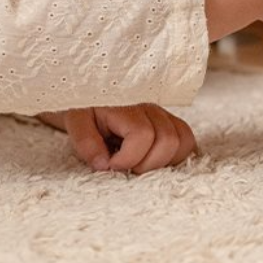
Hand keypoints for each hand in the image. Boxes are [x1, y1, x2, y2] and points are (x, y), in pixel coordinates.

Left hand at [37, 104, 196, 173]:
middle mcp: (150, 107)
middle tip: (127, 167)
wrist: (88, 95)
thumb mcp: (75, 123)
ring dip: (163, 161)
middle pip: (168, 140)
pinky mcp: (170, 121)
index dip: (128, 159)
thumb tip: (104, 164)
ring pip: (183, 141)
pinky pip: (187, 140)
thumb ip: (86, 142)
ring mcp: (163, 113)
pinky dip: (175, 156)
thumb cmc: (83, 110)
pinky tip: (153, 159)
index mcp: (126, 105)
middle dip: (147, 164)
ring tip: (140, 164)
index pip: (143, 135)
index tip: (110, 164)